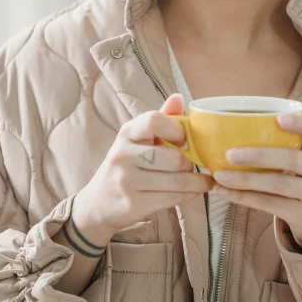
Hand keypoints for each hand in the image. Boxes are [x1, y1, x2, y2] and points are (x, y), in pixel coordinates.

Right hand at [72, 94, 214, 243]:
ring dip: (197, 182)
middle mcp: (123, 155)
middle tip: (195, 164)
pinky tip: (194, 191)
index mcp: (127, 133)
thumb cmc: (126, 165)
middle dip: (190, 163)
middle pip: (173, 158)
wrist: (98, 203)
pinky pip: (173, 198)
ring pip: (177, 180)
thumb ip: (160, 119)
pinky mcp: (134, 203)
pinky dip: (191, 195)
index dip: (176, 129)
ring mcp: (127, 181)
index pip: (154, 121)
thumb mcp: (137, 139)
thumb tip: (178, 98)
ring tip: (203, 181)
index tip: (185, 140)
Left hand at [211, 113, 301, 253]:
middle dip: (260, 156)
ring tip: (220, 175)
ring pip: (279, 184)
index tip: (278, 119)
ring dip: (246, 180)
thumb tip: (228, 130)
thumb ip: (281, 144)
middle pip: (294, 159)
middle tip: (230, 154)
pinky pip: (269, 204)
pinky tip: (224, 191)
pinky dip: (244, 197)